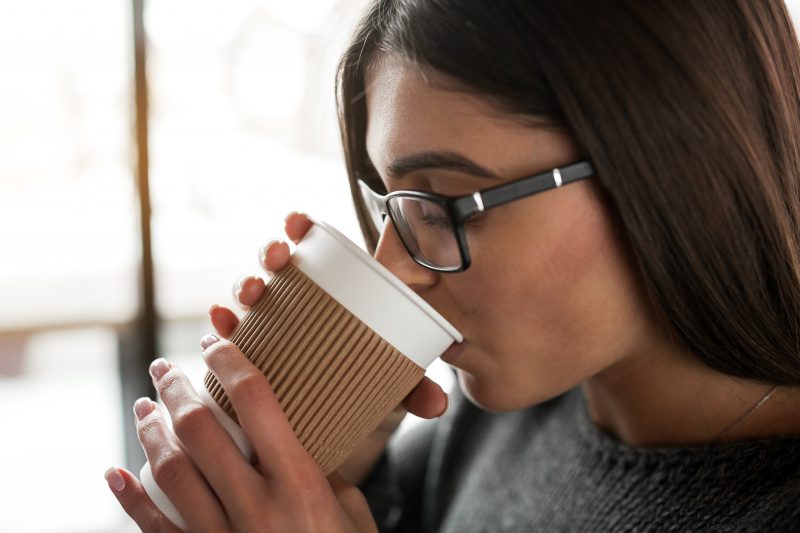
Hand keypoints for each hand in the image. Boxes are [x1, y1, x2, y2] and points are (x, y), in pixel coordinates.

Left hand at [105, 339, 378, 531]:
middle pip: (201, 429)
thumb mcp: (353, 515)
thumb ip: (327, 475)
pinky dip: (128, 499)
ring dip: (149, 433)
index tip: (215, 342)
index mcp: (302, 484)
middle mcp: (258, 507)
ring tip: (144, 407)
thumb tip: (301, 443)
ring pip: (169, 472)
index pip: (256, 401)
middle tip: (166, 368)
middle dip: (176, 388)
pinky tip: (115, 472)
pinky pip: (154, 529)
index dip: (231, 361)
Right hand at [210, 211, 448, 484]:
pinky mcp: (253, 349)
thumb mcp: (393, 381)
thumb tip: (437, 404)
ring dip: (246, 284)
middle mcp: (299, 301)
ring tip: (251, 292)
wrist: (339, 414)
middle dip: (270, 252)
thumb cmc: (367, 381)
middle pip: (278, 265)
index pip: (315, 248)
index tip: (297, 222)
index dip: (301, 227)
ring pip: (252, 293)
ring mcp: (273, 324)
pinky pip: (233, 332)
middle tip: (277, 257)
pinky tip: (218, 323)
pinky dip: (223, 324)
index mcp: (333, 293)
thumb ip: (414, 388)